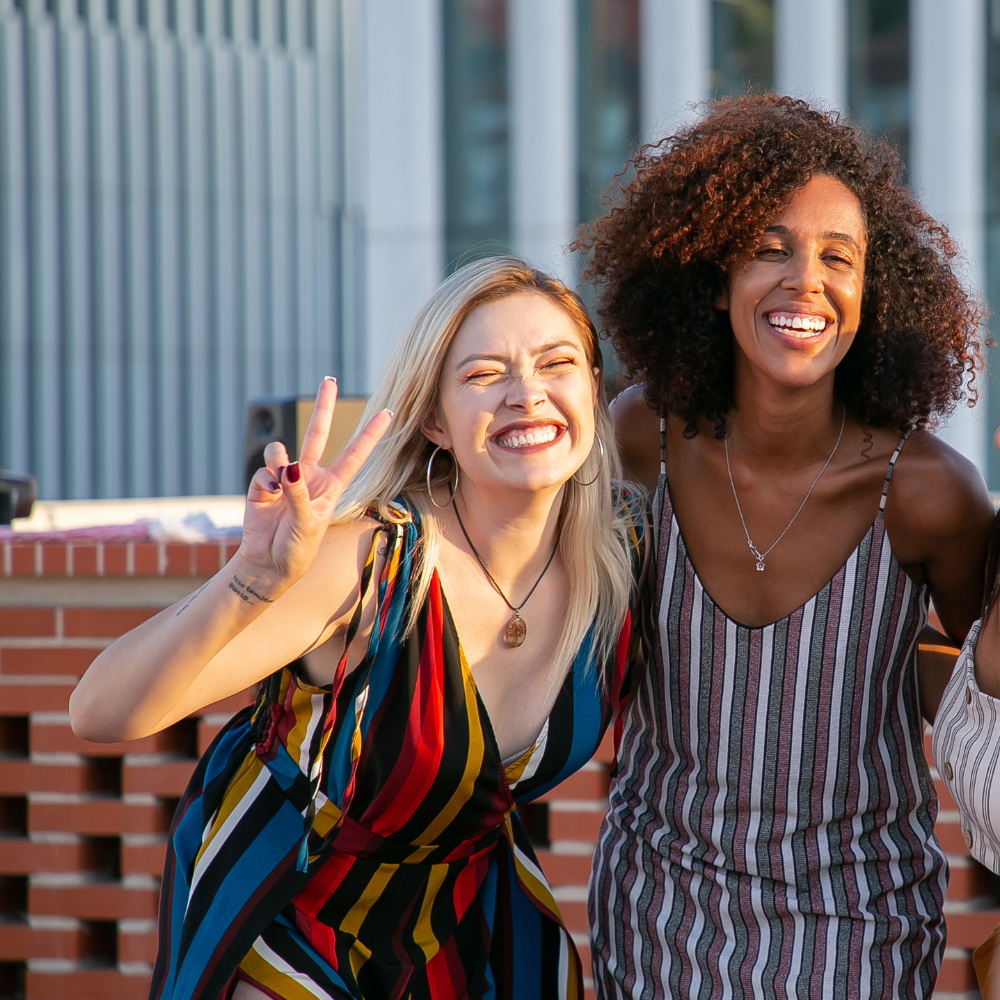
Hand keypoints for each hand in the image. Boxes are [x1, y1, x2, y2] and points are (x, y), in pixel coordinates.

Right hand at [239, 378, 390, 586]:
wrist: (269, 565)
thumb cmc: (297, 549)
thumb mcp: (307, 524)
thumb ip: (299, 494)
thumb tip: (287, 466)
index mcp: (331, 486)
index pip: (355, 454)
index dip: (371, 433)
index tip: (389, 412)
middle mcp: (309, 477)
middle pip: (317, 434)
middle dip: (323, 407)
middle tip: (329, 379)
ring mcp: (285, 479)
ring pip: (281, 450)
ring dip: (278, 457)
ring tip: (280, 478)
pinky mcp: (262, 486)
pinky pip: (263, 471)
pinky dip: (264, 480)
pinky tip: (267, 496)